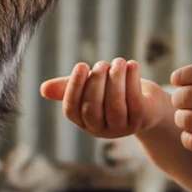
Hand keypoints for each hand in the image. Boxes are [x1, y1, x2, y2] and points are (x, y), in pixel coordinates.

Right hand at [39, 59, 172, 138]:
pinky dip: (132, 80)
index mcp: (84, 121)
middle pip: (92, 109)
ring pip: (115, 105)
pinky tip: (132, 65)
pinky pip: (134, 101)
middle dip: (96, 83)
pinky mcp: (141, 121)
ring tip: (118, 61)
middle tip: (102, 64)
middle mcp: (101, 129)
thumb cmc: (114, 90)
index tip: (81, 65)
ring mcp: (121, 128)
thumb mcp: (91, 86)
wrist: (148, 102)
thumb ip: (69, 86)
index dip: (74, 87)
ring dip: (115, 79)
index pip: (71, 110)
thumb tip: (43, 89)